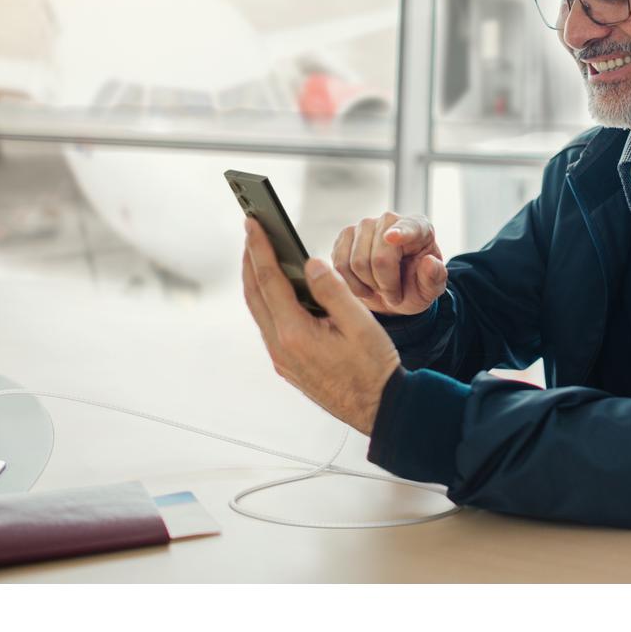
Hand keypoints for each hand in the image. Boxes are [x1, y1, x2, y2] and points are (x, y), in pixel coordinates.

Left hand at [242, 217, 399, 435]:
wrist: (380, 409)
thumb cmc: (375, 368)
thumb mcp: (361, 323)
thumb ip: (333, 290)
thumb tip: (310, 263)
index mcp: (295, 334)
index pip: (269, 281)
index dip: (259, 248)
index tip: (251, 222)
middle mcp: (281, 348)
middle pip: (255, 294)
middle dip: (250, 259)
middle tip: (251, 231)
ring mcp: (282, 359)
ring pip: (259, 311)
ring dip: (257, 280)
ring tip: (261, 254)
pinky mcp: (288, 365)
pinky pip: (269, 325)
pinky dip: (268, 300)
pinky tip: (279, 290)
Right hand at [331, 211, 447, 315]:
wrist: (393, 291)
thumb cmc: (415, 286)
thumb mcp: (431, 289)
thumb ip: (435, 277)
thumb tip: (430, 262)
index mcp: (419, 227)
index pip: (410, 228)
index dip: (401, 233)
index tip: (392, 238)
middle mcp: (390, 220)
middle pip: (379, 258)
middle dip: (386, 285)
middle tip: (394, 295)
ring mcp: (364, 225)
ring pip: (356, 263)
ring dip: (368, 286)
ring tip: (379, 289)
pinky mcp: (345, 235)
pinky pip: (340, 265)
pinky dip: (351, 284)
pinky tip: (363, 286)